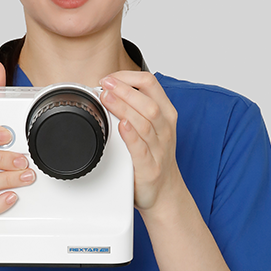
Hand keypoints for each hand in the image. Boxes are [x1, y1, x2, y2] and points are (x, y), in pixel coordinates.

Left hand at [99, 71, 183, 212]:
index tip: (110, 77)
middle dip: (124, 89)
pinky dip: (131, 136)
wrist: (165, 193)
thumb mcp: (153, 127)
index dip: (129, 76)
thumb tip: (108, 89)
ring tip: (106, 98)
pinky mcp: (149, 168)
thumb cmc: (155, 157)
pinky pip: (141, 149)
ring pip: (144, 122)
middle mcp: (165, 129)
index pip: (151, 84)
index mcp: (166, 115)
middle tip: (105, 83)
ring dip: (123, 107)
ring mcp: (159, 149)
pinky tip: (121, 126)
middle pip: (148, 102)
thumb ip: (136, 108)